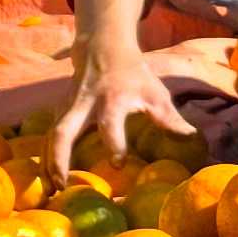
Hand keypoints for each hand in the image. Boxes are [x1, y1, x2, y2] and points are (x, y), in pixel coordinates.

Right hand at [49, 48, 189, 180]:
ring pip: (50, 136)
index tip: (117, 163)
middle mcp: (84, 104)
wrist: (103, 47)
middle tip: (61, 186)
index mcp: (112, 99)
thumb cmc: (133, 74)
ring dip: (47, 163)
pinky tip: (48, 177)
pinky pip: (48, 135)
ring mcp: (67, 107)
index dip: (114, 143)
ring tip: (52, 189)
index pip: (109, 123)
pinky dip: (46, 156)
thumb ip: (170, 117)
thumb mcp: (155, 91)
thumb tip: (191, 138)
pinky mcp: (59, 111)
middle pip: (62, 132)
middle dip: (59, 159)